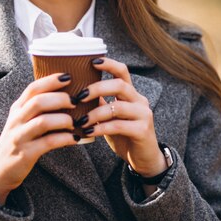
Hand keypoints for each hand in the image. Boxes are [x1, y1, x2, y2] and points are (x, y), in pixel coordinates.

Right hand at [0, 73, 76, 204]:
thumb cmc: (18, 141)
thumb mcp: (22, 121)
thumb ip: (37, 108)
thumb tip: (66, 94)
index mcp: (17, 108)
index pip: (33, 88)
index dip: (51, 80)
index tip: (68, 76)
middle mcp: (16, 120)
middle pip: (38, 102)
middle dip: (60, 99)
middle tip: (76, 102)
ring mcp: (20, 137)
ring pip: (43, 121)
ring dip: (64, 120)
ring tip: (75, 122)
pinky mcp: (26, 154)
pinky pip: (48, 142)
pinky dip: (65, 138)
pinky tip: (75, 138)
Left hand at [77, 58, 166, 176]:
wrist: (144, 158)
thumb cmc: (123, 135)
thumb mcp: (109, 117)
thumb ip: (99, 103)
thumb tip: (76, 91)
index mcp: (131, 94)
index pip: (122, 71)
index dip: (108, 64)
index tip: (92, 61)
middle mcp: (139, 101)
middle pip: (120, 85)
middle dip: (97, 88)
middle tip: (79, 96)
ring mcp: (143, 115)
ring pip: (118, 107)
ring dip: (95, 113)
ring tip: (80, 121)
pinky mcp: (143, 130)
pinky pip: (118, 126)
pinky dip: (101, 128)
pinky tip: (88, 132)